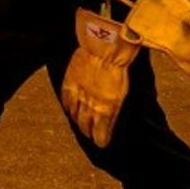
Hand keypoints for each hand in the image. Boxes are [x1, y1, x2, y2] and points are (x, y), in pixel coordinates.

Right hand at [61, 8, 141, 148]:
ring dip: (78, 121)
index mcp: (106, 107)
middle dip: (89, 132)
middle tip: (90, 135)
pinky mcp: (70, 82)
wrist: (104, 45)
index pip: (100, 131)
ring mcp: (79, 93)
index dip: (100, 139)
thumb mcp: (122, 91)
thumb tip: (109, 118)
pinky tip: (71, 110)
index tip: (101, 143)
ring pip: (75, 114)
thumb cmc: (119, 67)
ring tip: (81, 125)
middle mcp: (91, 103)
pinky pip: (67, 100)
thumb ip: (114, 107)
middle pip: (86, 124)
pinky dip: (69, 107)